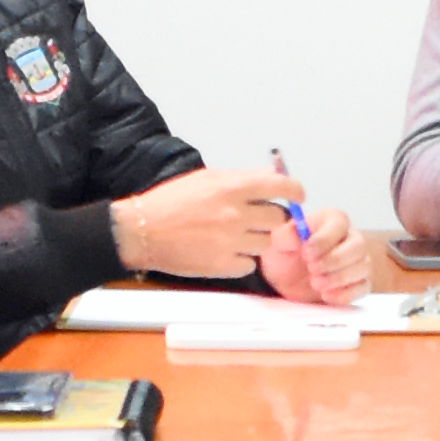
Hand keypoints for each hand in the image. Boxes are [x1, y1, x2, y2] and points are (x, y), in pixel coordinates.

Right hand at [113, 167, 306, 280]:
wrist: (142, 230)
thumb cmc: (169, 202)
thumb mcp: (206, 179)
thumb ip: (242, 179)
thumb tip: (271, 175)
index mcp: (231, 188)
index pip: (281, 186)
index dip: (295, 191)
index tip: (298, 195)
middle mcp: (235, 214)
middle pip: (278, 218)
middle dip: (270, 218)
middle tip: (255, 218)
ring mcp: (231, 241)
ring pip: (265, 243)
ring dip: (256, 239)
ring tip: (233, 235)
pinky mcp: (223, 265)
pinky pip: (249, 264)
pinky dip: (241, 259)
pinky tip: (224, 251)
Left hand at [261, 206, 367, 305]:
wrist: (288, 279)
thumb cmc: (288, 254)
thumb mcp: (279, 243)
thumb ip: (285, 235)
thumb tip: (296, 230)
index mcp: (333, 221)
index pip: (338, 225)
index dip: (324, 240)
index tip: (305, 253)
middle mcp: (351, 238)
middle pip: (358, 246)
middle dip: (334, 260)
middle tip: (312, 269)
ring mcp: (360, 261)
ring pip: (363, 267)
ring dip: (339, 278)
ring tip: (315, 283)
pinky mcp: (360, 283)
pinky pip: (362, 288)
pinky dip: (345, 294)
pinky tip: (325, 295)